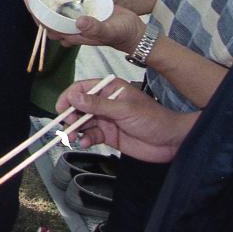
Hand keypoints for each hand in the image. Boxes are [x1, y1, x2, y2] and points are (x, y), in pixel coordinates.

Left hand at [31, 0, 145, 52]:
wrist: (136, 33)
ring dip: (49, 7)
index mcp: (76, 35)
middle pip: (50, 22)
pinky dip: (62, 2)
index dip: (38, 17)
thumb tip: (79, 22)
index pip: (50, 28)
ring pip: (59, 16)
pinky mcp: (87, 15)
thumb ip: (96, 28)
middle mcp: (75, 29)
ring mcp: (80, 23)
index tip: (29, 4)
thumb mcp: (111, 31)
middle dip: (39, 11)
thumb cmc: (124, 34)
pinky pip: (71, 9)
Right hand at [57, 78, 196, 163]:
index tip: (60, 108)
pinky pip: (90, 136)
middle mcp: (104, 102)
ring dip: (75, 130)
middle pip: (78, 107)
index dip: (69, 97)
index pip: (82, 88)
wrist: (171, 142)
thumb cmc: (153, 119)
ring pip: (81, 122)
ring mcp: (105, 119)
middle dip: (70, 116)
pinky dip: (85, 139)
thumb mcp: (124, 109)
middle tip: (68, 126)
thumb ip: (98, 104)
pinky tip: (85, 142)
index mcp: (109, 89)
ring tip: (73, 137)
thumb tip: (74, 97)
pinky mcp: (107, 135)